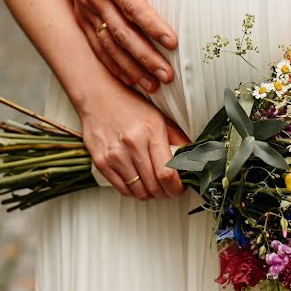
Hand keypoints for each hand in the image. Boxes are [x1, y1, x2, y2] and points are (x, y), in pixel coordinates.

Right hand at [49, 0, 177, 92]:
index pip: (132, 5)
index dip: (151, 24)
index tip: (172, 41)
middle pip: (121, 34)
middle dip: (145, 57)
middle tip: (168, 74)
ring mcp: (86, 10)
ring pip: (109, 46)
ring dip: (131, 68)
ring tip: (154, 85)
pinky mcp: (83, 17)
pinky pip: (97, 47)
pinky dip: (113, 66)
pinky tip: (131, 80)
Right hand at [80, 81, 189, 200]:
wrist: (97, 97)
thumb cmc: (130, 106)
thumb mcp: (158, 117)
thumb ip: (177, 139)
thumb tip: (193, 159)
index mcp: (151, 132)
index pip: (167, 174)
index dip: (177, 188)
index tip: (180, 188)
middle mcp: (132, 145)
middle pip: (154, 187)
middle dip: (166, 193)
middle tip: (169, 188)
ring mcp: (115, 155)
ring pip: (139, 192)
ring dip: (151, 194)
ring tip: (154, 185)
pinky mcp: (101, 162)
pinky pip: (123, 190)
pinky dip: (134, 191)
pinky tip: (139, 182)